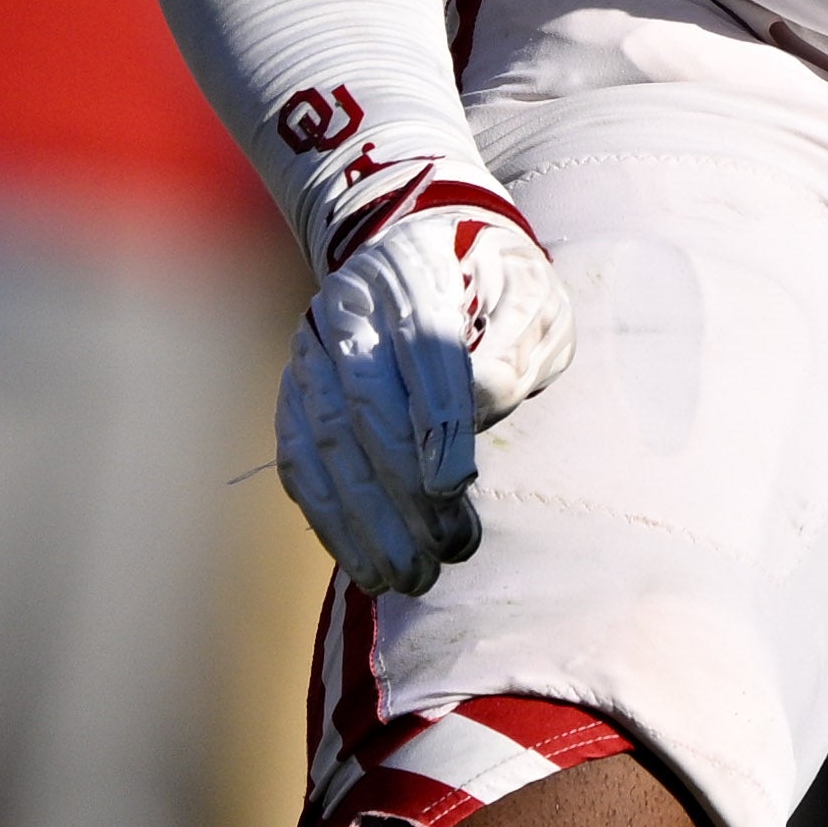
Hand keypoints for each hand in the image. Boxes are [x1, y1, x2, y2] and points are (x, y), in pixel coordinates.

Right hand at [280, 172, 576, 593]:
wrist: (426, 249)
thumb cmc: (497, 283)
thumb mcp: (530, 295)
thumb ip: (511, 344)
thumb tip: (480, 407)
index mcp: (414, 268)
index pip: (420, 348)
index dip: (435, 420)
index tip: (453, 487)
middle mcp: (349, 305)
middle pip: (364, 403)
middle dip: (402, 488)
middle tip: (447, 550)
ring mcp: (314, 349)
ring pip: (325, 440)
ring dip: (364, 519)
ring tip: (409, 578)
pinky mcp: (297, 390)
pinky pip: (300, 459)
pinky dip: (329, 517)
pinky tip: (363, 564)